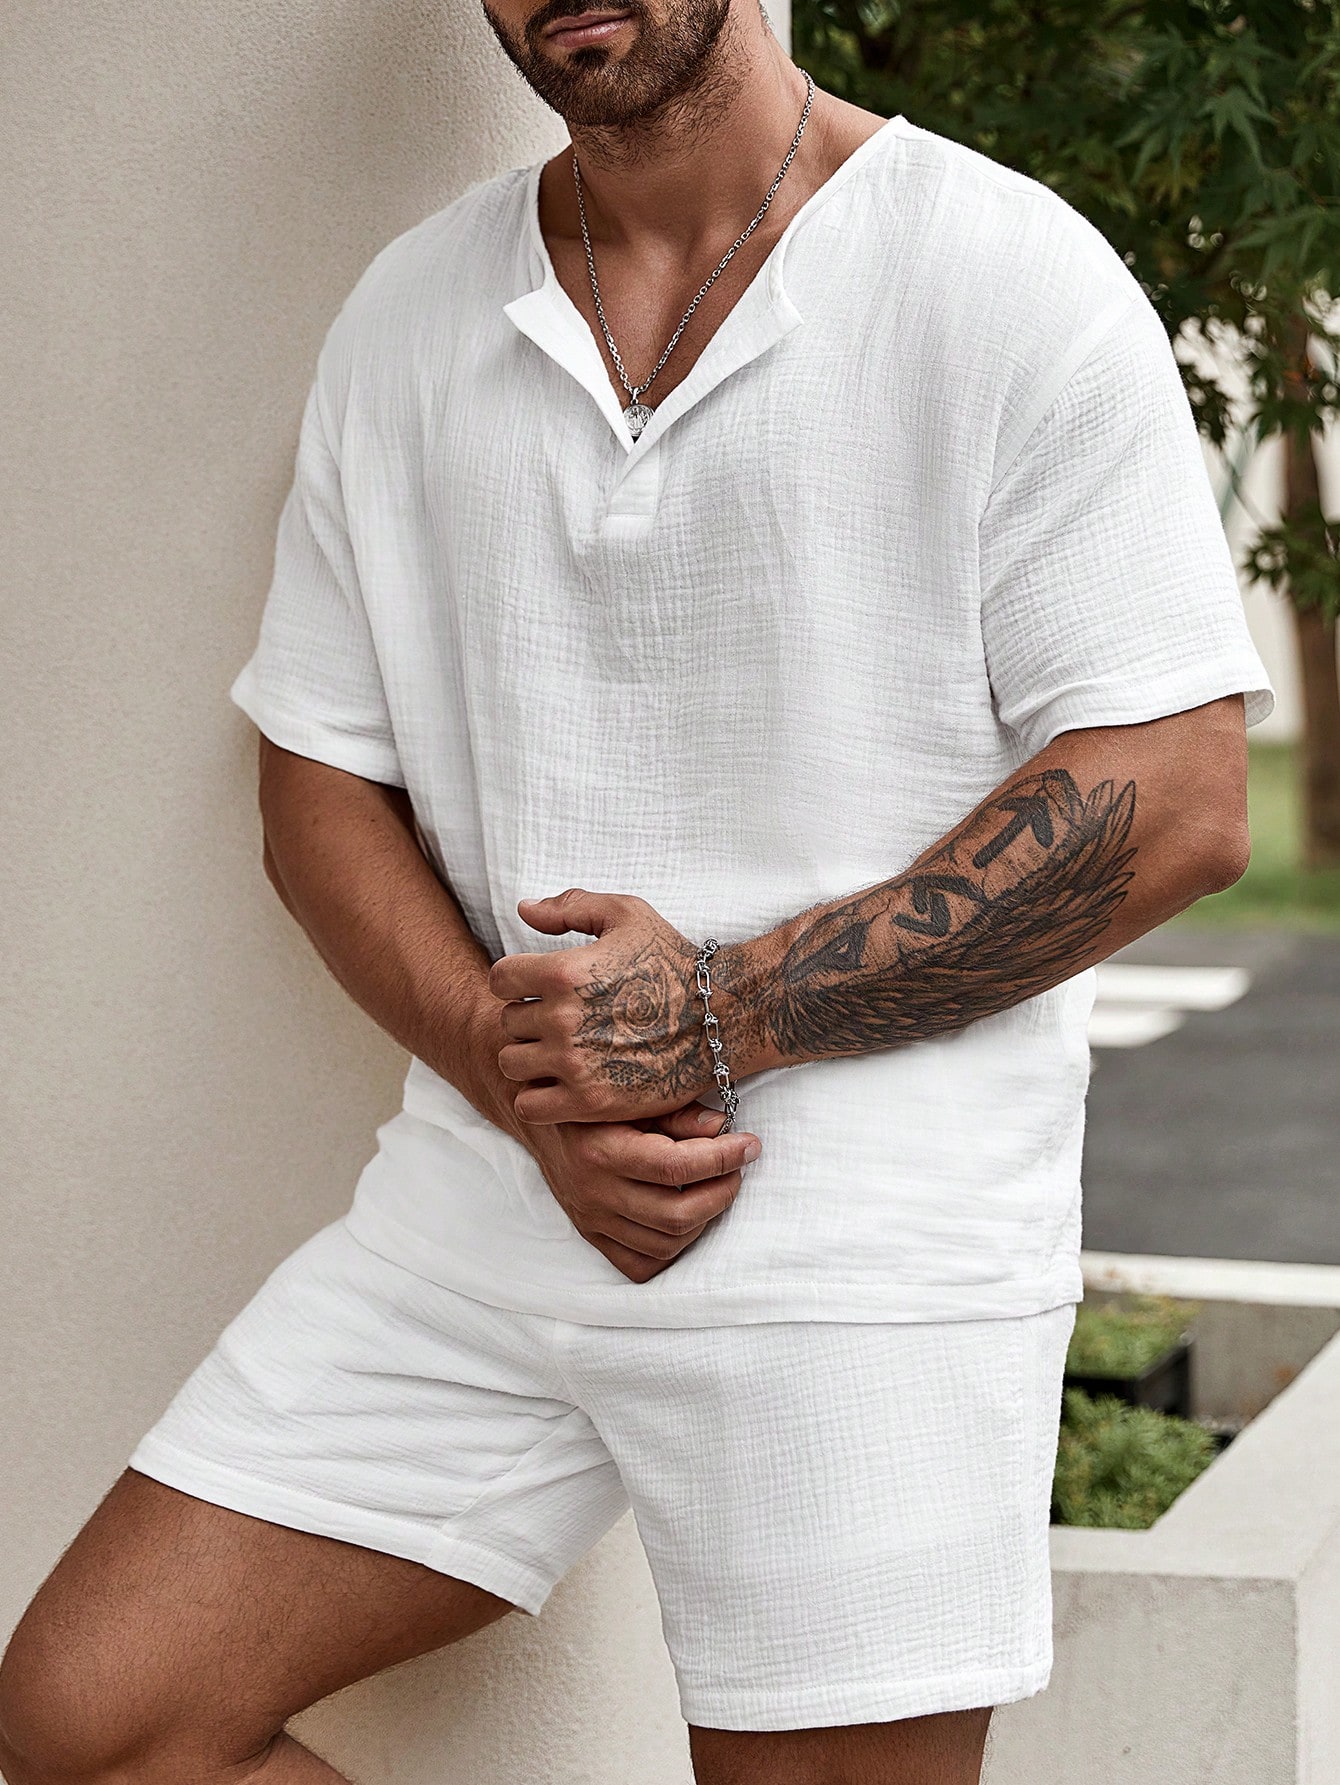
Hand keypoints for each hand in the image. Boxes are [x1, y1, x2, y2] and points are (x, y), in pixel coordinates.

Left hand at [488, 887, 714, 1124]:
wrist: (721, 1019)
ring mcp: (575, 1064)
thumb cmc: (673, 962)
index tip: (539, 986)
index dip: (517, 979)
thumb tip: (523, 909)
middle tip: (560, 1020)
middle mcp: (563, 1019)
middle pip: (508, 1022)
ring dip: (531, 1057)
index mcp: (564, 972)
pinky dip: (540, 1097)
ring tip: (559, 1052)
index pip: (500, 978)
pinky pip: (530, 1106)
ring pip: (513, 1064)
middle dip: (529, 1018)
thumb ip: (570, 906)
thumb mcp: (627, 915)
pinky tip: (564, 1083)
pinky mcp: (590, 1102)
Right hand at [520, 1099, 762, 1283]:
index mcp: (602, 1150)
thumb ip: (678, 1113)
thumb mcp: (633, 1097)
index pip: (675, 1167)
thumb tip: (723, 1129)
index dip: (722, 1158)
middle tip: (736, 1170)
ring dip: (703, 1221)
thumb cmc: (596, 1104)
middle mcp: (594, 1192)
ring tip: (714, 1189)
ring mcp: (592, 1220)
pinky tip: (685, 1219)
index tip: (749, 1145)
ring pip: (665, 1245)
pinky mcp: (592, 1236)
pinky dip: (671, 1250)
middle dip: (721, 1194)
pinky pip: (640, 1265)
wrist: (542, 1124)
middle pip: (676, 1216)